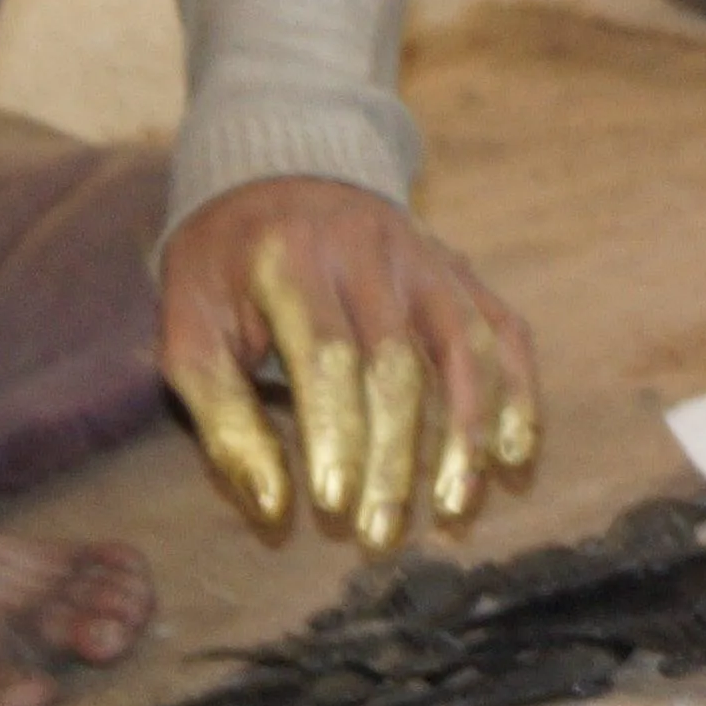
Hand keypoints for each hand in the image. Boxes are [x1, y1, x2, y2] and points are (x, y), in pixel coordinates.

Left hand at [155, 181, 536, 552]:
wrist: (279, 172)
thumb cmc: (223, 271)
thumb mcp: (188, 330)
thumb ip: (224, 417)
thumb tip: (273, 508)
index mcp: (291, 261)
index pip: (329, 355)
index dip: (336, 432)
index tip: (332, 504)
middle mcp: (370, 251)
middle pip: (399, 364)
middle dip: (396, 456)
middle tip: (380, 532)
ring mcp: (427, 257)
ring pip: (466, 347)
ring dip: (468, 433)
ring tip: (456, 505)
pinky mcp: (461, 269)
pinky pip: (504, 330)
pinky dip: (516, 392)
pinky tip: (513, 452)